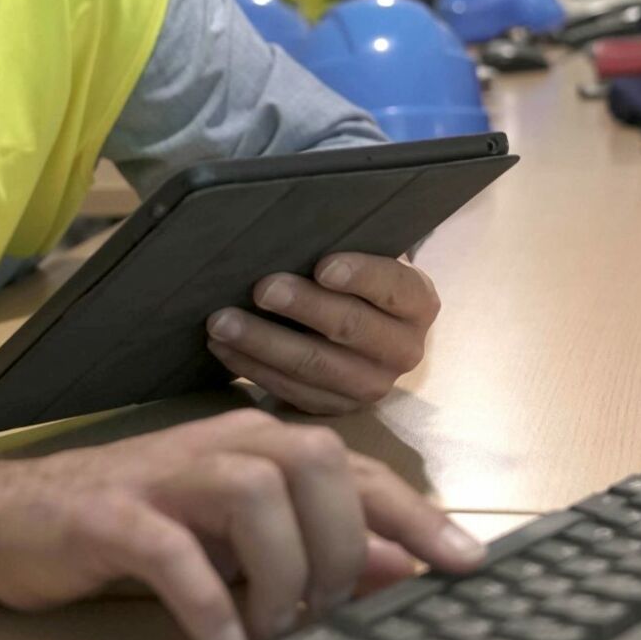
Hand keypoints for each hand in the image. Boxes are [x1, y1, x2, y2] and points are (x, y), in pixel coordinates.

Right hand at [0, 410, 483, 639]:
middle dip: (340, 545)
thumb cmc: (136, 529)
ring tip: (273, 631)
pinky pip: (173, 552)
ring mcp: (163, 477)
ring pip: (254, 493)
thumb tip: (402, 567)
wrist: (10, 520)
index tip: (465, 563)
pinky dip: (209, 602)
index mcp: (257, 448)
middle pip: (316, 462)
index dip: (414, 514)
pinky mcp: (112, 516)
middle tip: (326, 612)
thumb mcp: (238, 540)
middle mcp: (220, 447)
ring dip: (279, 574)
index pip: (355, 468)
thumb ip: (318, 545)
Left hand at [206, 252, 438, 415]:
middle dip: (301, 307)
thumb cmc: (357, 280)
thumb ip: (343, 248)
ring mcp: (373, 386)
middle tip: (260, 289)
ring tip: (223, 323)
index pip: (392, 287)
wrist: (369, 330)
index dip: (359, 276)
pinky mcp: (338, 408)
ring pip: (314, 366)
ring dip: (263, 343)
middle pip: (349, 327)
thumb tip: (287, 230)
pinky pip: (292, 391)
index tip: (322, 266)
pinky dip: (253, 368)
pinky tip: (224, 348)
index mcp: (418, 303)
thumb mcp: (367, 258)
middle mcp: (404, 350)